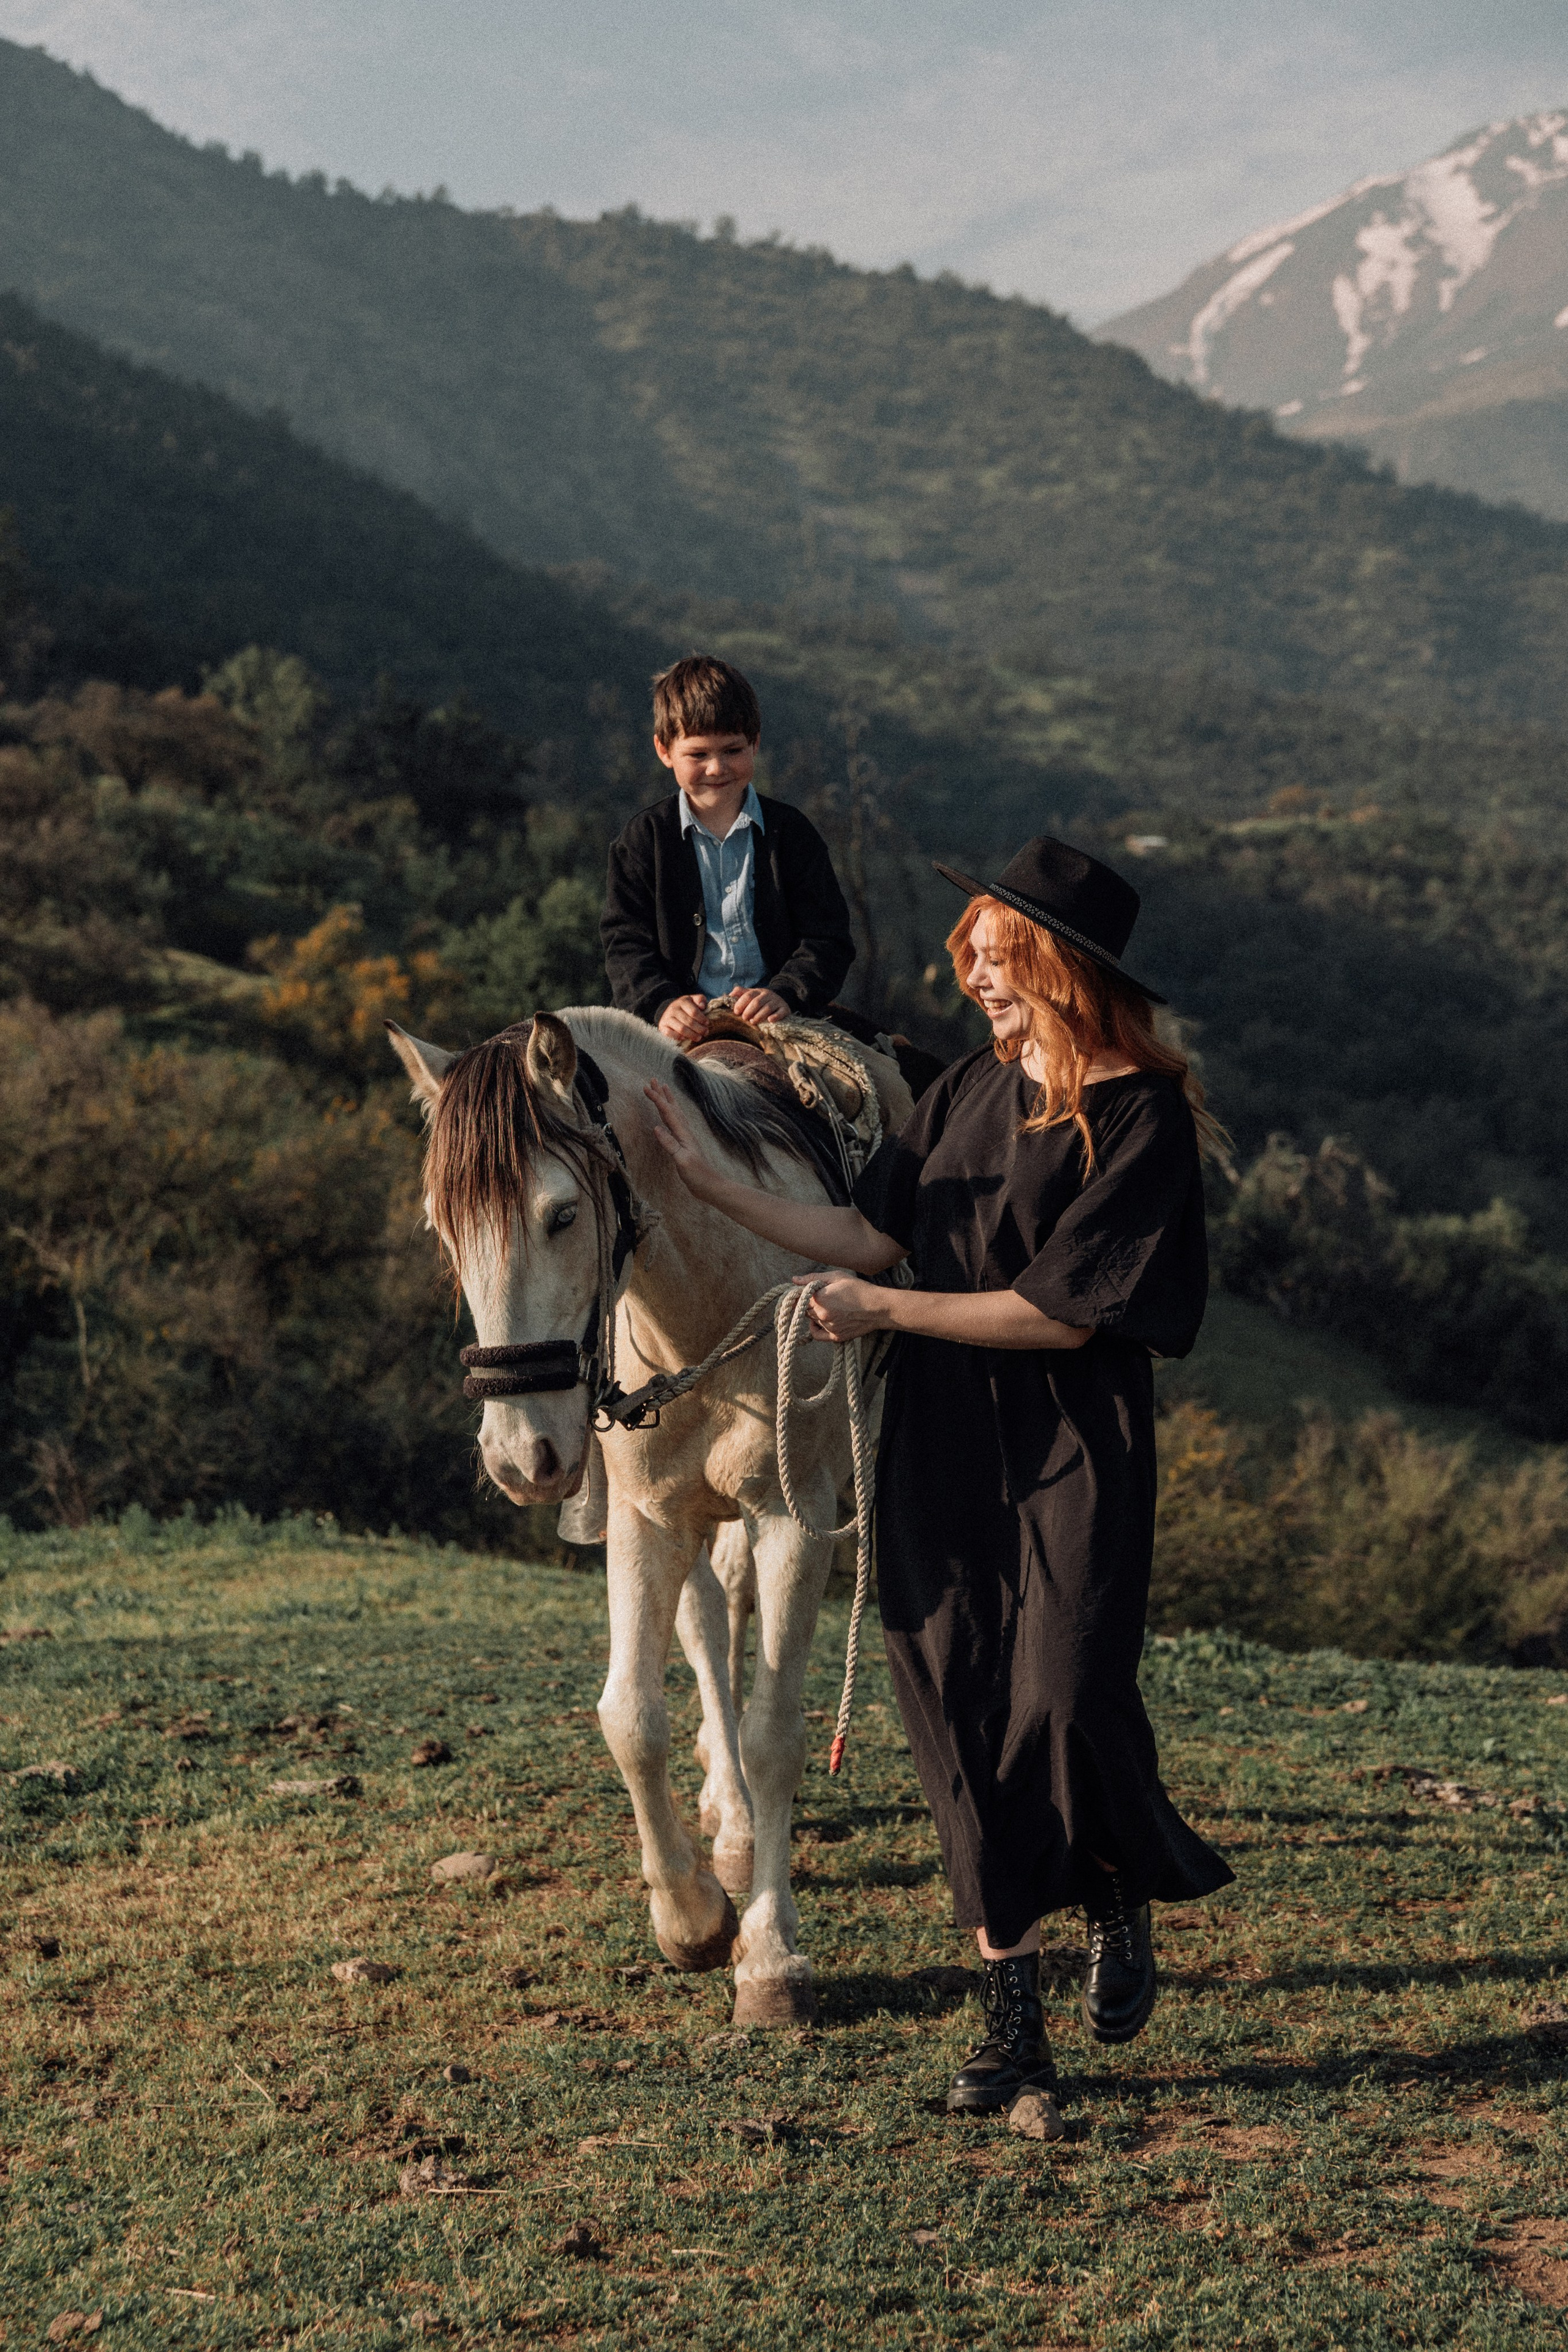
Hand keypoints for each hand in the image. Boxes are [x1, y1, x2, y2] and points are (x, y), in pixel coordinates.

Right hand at [644, 1076, 721, 1200]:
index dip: (657, 1099)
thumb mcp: (682, 1161)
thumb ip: (670, 1144)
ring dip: (668, 1101)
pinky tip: (668, 1116)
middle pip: (672, 1108)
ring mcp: (685, 1137)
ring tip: (663, 1089)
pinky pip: (675, 1123)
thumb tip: (656, 1128)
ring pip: (675, 1113)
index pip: (667, 1112)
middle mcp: (685, 1132)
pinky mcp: (684, 1144)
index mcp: (683, 1134)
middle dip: (662, 1094)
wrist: (710, 1186)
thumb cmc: (697, 1175)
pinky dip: (670, 1114)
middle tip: (653, 1080)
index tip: (646, 1087)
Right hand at [658, 994, 710, 1045]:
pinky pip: (671, 1034)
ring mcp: (667, 1018)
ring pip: (681, 1029)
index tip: (707, 1023)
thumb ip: (700, 1000)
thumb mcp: (693, 1000)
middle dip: (699, 1029)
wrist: (669, 1011)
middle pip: (689, 1022)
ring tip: (699, 1038)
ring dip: (692, 1035)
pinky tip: (685, 1038)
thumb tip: (702, 1006)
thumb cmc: (686, 1007)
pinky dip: (679, 1037)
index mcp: (682, 1001)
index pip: (694, 1012)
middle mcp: (673, 1009)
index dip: (702, 1019)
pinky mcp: (662, 1026)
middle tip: (705, 1032)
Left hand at [731, 985, 788, 1024]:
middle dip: (749, 1011)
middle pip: (757, 1002)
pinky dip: (775, 1016)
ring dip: (759, 1016)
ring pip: (768, 1008)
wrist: (780, 1001)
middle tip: (745, 1018)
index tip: (736, 1012)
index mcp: (758, 992)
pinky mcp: (785, 1009)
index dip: (741, 1003)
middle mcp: (768, 995)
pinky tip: (770, 1020)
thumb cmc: (761, 1001)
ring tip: (753, 1022)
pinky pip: (781, 1012)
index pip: (748, 995)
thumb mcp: (752, 995)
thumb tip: (729, 995)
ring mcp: (777, 1002)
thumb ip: (741, 994)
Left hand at [794, 1270, 891, 1341]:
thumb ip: (813, 1278)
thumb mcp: (836, 1277)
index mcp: (819, 1298)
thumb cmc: (859, 1289)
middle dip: (808, 1303)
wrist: (878, 1307)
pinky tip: (820, 1321)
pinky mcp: (836, 1337)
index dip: (800, 1294)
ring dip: (815, 1314)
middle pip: (804, 1310)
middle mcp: (821, 1315)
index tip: (806, 1291)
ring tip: (829, 1306)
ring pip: (812, 1320)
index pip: (797, 1299)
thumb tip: (794, 1280)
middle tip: (821, 1297)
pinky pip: (817, 1335)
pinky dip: (815, 1328)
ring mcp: (828, 1327)